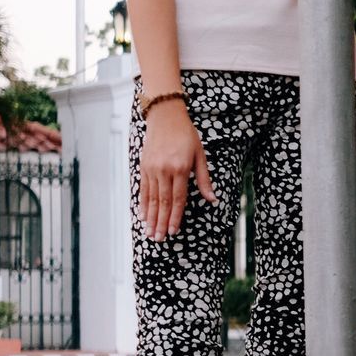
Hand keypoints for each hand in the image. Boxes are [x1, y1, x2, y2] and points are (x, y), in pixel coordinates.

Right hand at [138, 102, 217, 241]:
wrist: (165, 116)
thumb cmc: (187, 136)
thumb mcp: (201, 155)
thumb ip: (205, 179)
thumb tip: (213, 200)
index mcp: (180, 169)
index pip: (177, 198)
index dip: (175, 216)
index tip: (173, 231)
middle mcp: (164, 170)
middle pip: (162, 202)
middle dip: (161, 222)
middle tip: (158, 239)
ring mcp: (152, 168)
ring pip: (151, 198)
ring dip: (150, 217)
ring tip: (149, 233)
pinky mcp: (144, 166)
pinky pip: (143, 189)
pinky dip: (143, 204)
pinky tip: (142, 216)